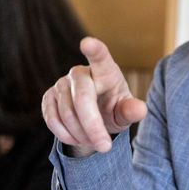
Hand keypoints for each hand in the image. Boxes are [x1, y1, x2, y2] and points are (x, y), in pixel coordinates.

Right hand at [42, 36, 146, 155]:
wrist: (94, 118)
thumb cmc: (114, 109)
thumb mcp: (125, 112)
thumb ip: (131, 110)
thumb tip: (140, 109)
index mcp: (105, 70)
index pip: (100, 56)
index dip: (94, 49)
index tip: (87, 43)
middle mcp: (80, 72)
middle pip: (82, 99)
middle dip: (93, 127)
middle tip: (105, 147)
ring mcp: (61, 83)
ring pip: (67, 113)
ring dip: (81, 134)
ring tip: (94, 141)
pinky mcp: (48, 96)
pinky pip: (52, 119)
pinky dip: (66, 135)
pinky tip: (78, 138)